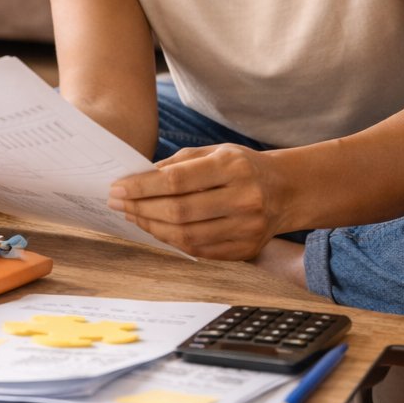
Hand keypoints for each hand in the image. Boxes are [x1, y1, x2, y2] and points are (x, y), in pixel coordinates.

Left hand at [106, 144, 278, 259]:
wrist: (287, 191)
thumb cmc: (242, 167)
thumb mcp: (215, 152)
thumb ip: (178, 163)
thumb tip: (138, 178)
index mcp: (233, 167)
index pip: (176, 181)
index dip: (141, 187)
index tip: (117, 188)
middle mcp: (243, 198)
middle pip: (178, 212)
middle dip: (140, 208)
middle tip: (117, 204)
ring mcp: (246, 228)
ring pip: (186, 236)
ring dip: (151, 228)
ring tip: (133, 216)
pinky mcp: (245, 249)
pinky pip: (199, 251)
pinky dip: (172, 242)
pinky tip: (156, 230)